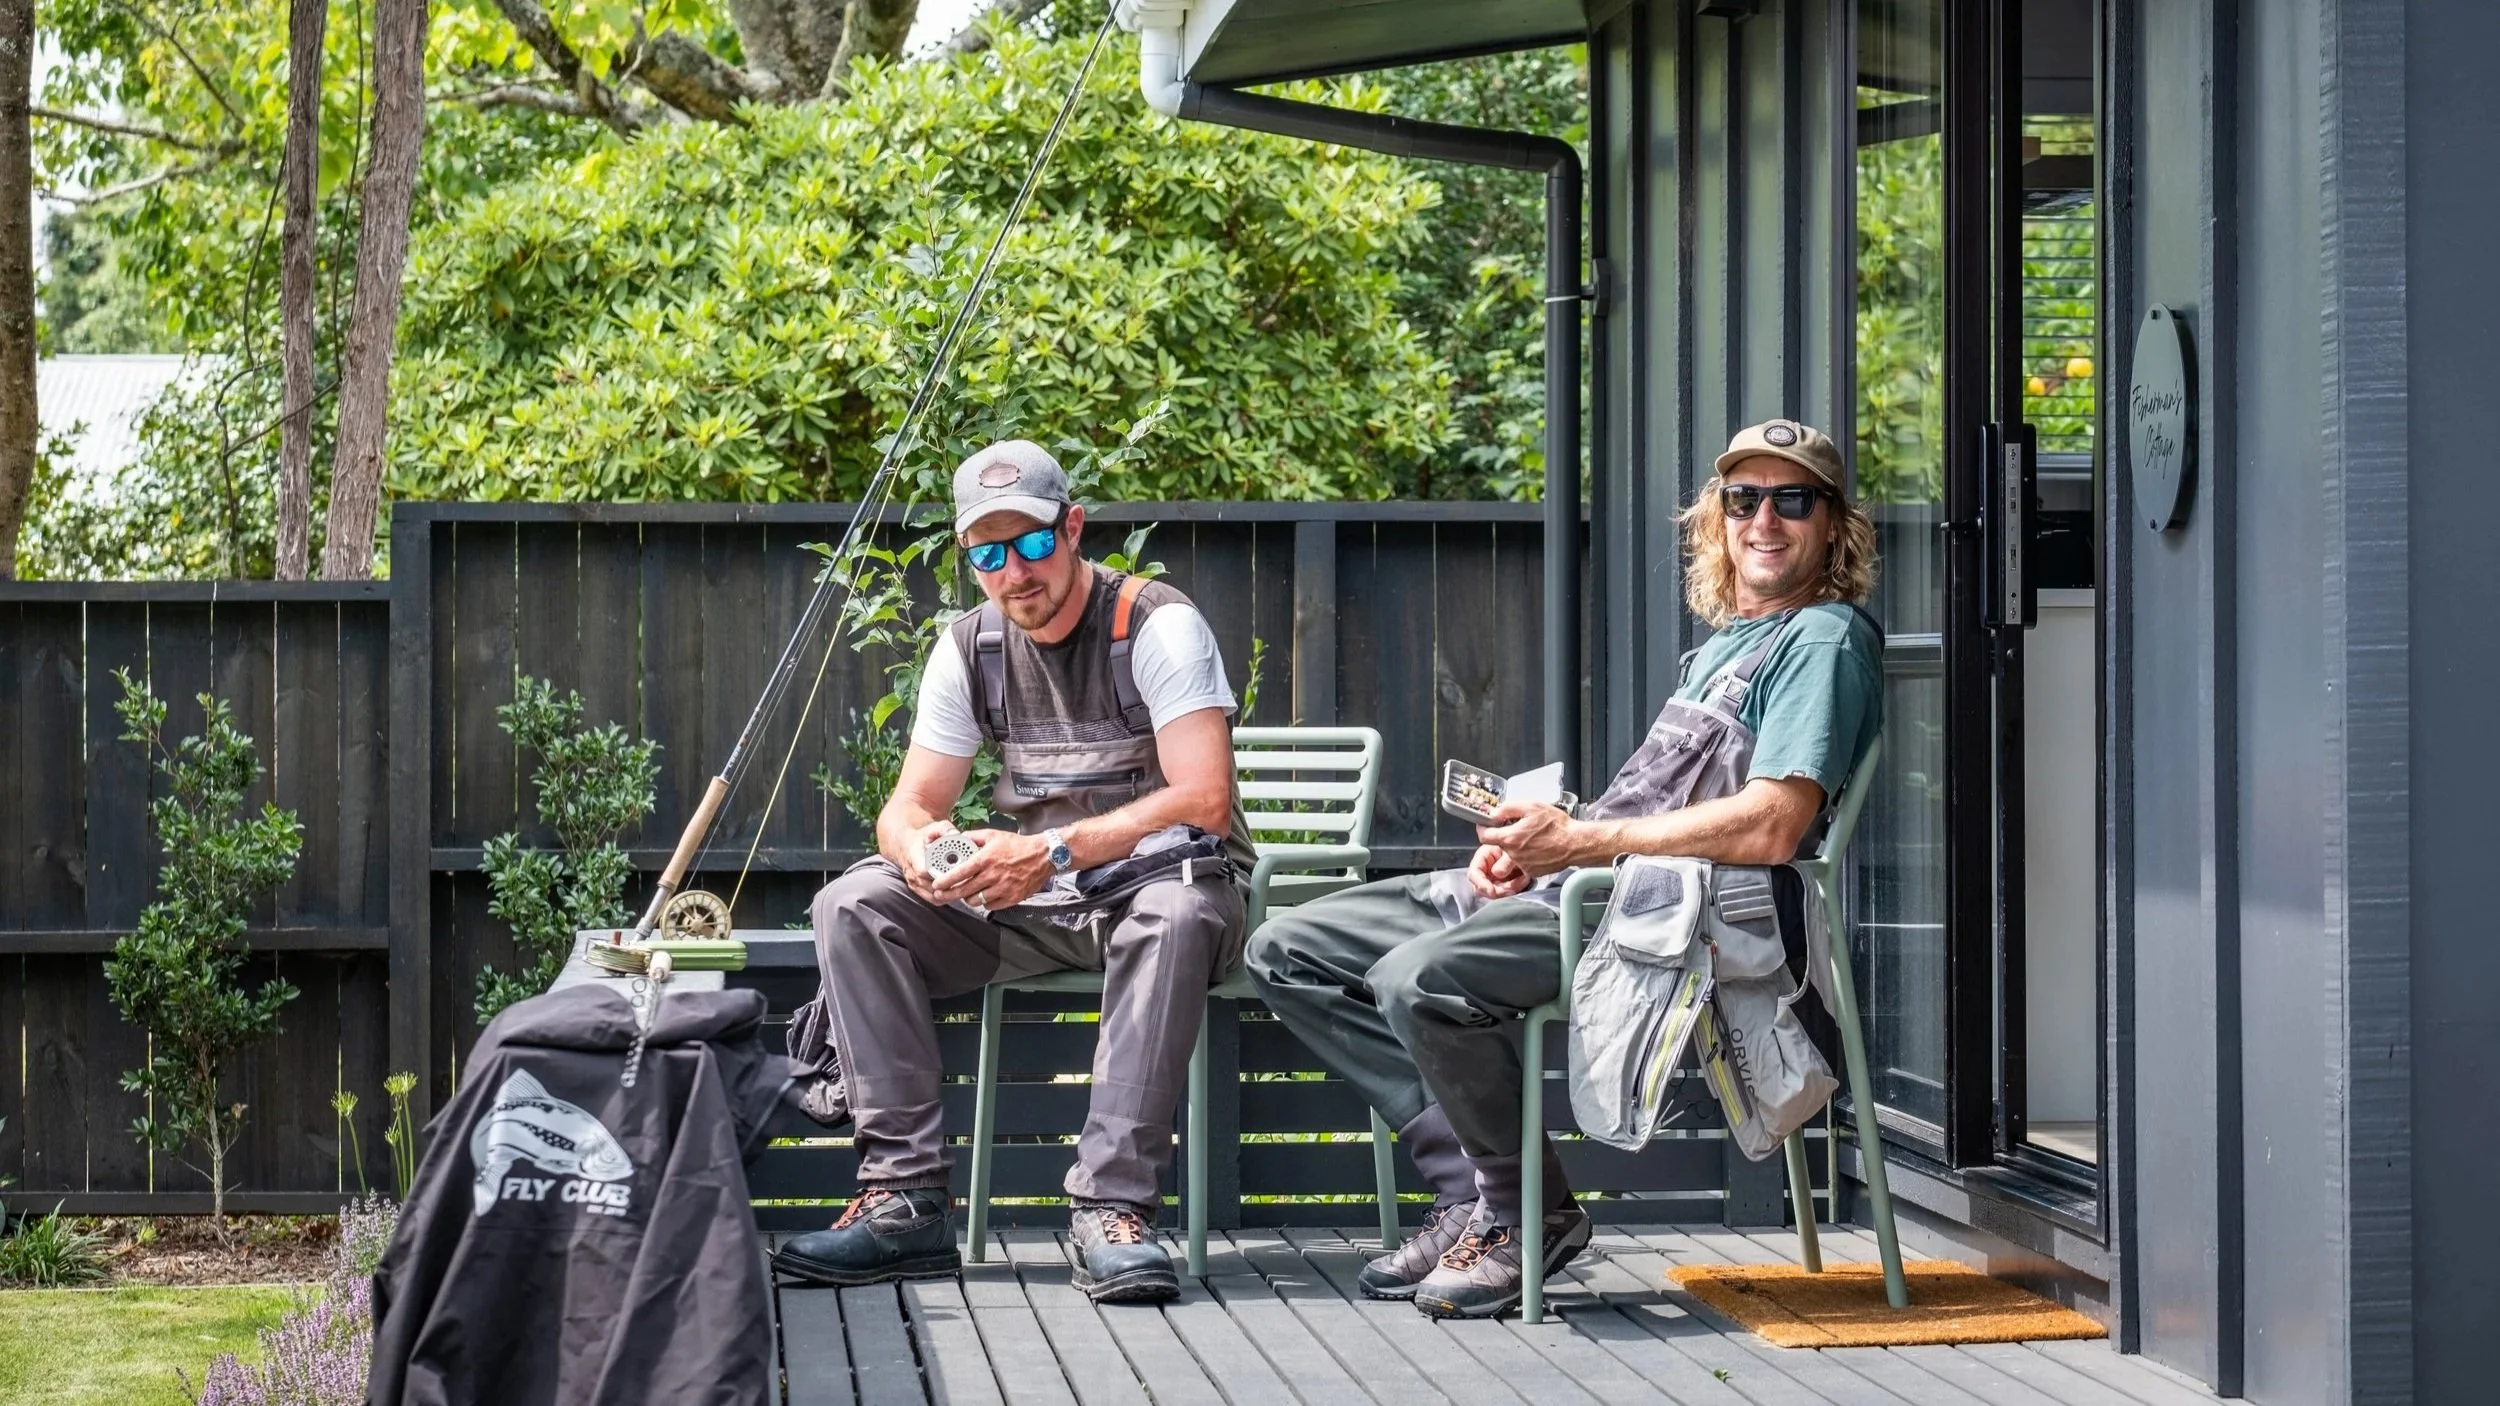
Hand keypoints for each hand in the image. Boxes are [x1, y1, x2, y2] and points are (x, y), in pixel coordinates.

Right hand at [893, 820, 959, 904]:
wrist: (907, 846)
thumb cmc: (923, 836)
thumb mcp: (934, 827)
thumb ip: (945, 829)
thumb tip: (956, 834)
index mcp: (914, 855)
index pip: (923, 871)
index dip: (939, 874)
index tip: (954, 873)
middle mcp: (911, 872)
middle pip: (930, 886)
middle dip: (948, 885)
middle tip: (965, 882)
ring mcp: (914, 883)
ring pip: (932, 896)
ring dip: (948, 894)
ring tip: (963, 888)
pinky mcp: (918, 890)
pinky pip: (932, 900)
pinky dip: (945, 898)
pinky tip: (956, 893)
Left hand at [931, 828, 1053, 911]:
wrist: (1043, 856)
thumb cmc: (1017, 845)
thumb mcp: (993, 835)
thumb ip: (973, 836)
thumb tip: (958, 838)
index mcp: (986, 859)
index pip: (960, 873)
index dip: (945, 881)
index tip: (936, 885)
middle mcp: (992, 875)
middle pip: (964, 891)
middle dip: (948, 895)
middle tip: (941, 896)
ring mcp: (1002, 888)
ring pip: (976, 901)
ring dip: (968, 898)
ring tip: (966, 893)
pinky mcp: (1011, 898)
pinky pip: (990, 906)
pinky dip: (984, 903)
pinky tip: (984, 896)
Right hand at [1467, 843, 1529, 899]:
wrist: (1529, 847)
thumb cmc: (1517, 843)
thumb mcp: (1511, 848)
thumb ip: (1505, 860)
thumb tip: (1497, 873)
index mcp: (1482, 857)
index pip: (1474, 874)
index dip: (1481, 884)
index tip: (1492, 891)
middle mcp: (1485, 870)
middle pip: (1482, 888)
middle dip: (1497, 891)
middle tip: (1510, 890)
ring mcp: (1493, 879)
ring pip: (1495, 893)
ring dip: (1508, 890)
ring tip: (1523, 879)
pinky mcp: (1503, 885)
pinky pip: (1506, 893)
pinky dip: (1515, 889)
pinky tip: (1524, 880)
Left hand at [1477, 802, 1581, 879]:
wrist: (1575, 843)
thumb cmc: (1556, 825)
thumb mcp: (1531, 806)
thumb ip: (1508, 808)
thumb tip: (1494, 812)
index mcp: (1510, 837)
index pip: (1484, 837)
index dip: (1483, 829)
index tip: (1486, 825)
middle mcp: (1514, 854)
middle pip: (1496, 849)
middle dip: (1500, 841)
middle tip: (1512, 833)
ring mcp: (1523, 865)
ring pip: (1509, 859)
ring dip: (1514, 851)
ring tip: (1528, 842)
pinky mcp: (1532, 872)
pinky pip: (1522, 866)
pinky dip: (1526, 858)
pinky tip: (1537, 850)